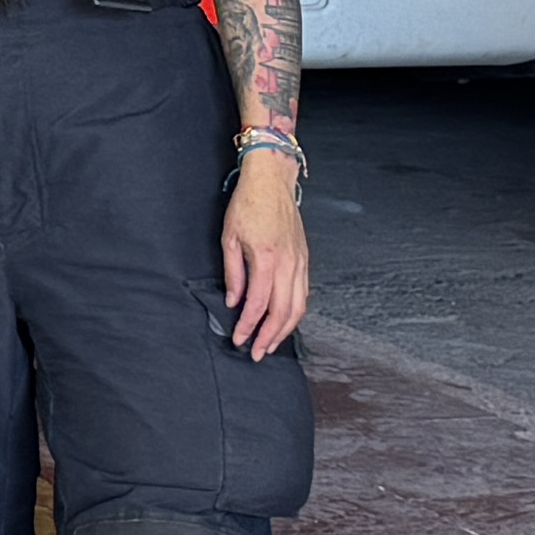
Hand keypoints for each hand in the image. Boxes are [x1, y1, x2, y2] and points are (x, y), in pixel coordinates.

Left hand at [219, 153, 310, 359]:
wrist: (273, 182)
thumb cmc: (248, 205)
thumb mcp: (229, 238)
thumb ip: (233, 273)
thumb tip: (234, 301)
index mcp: (267, 259)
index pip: (259, 304)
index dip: (248, 326)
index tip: (238, 339)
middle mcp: (289, 264)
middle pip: (283, 312)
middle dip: (269, 337)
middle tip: (256, 352)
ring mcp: (300, 263)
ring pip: (298, 307)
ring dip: (285, 330)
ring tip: (270, 344)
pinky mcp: (305, 260)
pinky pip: (303, 294)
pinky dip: (295, 313)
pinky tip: (285, 321)